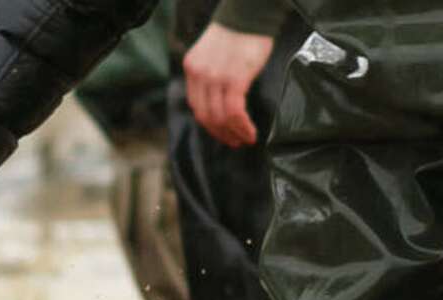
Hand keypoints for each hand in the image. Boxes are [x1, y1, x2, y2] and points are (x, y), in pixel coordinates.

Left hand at [184, 23, 275, 147]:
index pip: (196, 106)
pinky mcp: (234, 79)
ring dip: (234, 133)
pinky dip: (242, 126)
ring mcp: (215, 78)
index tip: (222, 132)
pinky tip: (250, 132)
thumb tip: (221, 101)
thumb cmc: (238, 33)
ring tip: (245, 139)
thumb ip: (211, 76)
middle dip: (220, 134)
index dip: (209, 124)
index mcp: (192, 68)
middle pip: (206, 116)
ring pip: (220, 118)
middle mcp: (199, 74)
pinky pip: (234, 112)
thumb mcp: (213, 55)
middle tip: (234, 142)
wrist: (249, 14)